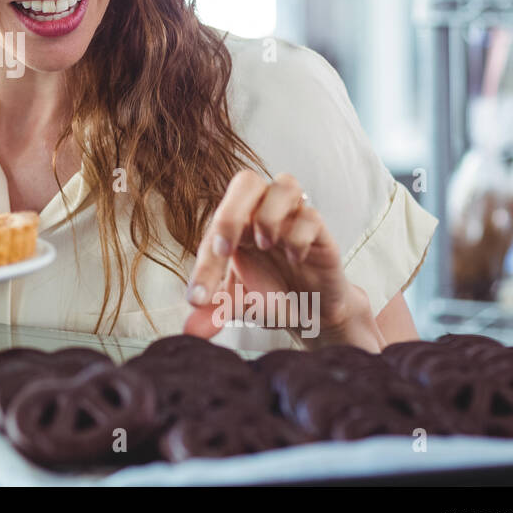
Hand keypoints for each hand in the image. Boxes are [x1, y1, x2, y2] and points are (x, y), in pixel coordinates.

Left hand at [182, 171, 381, 350]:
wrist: (312, 314)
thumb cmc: (270, 297)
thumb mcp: (238, 306)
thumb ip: (215, 311)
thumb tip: (190, 330)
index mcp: (236, 226)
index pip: (215, 226)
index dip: (203, 262)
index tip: (198, 299)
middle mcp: (263, 215)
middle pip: (246, 181)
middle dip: (230, 214)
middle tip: (224, 250)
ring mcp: (294, 220)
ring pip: (284, 185)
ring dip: (269, 216)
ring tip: (265, 245)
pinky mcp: (321, 232)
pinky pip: (312, 216)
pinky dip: (300, 236)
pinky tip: (295, 257)